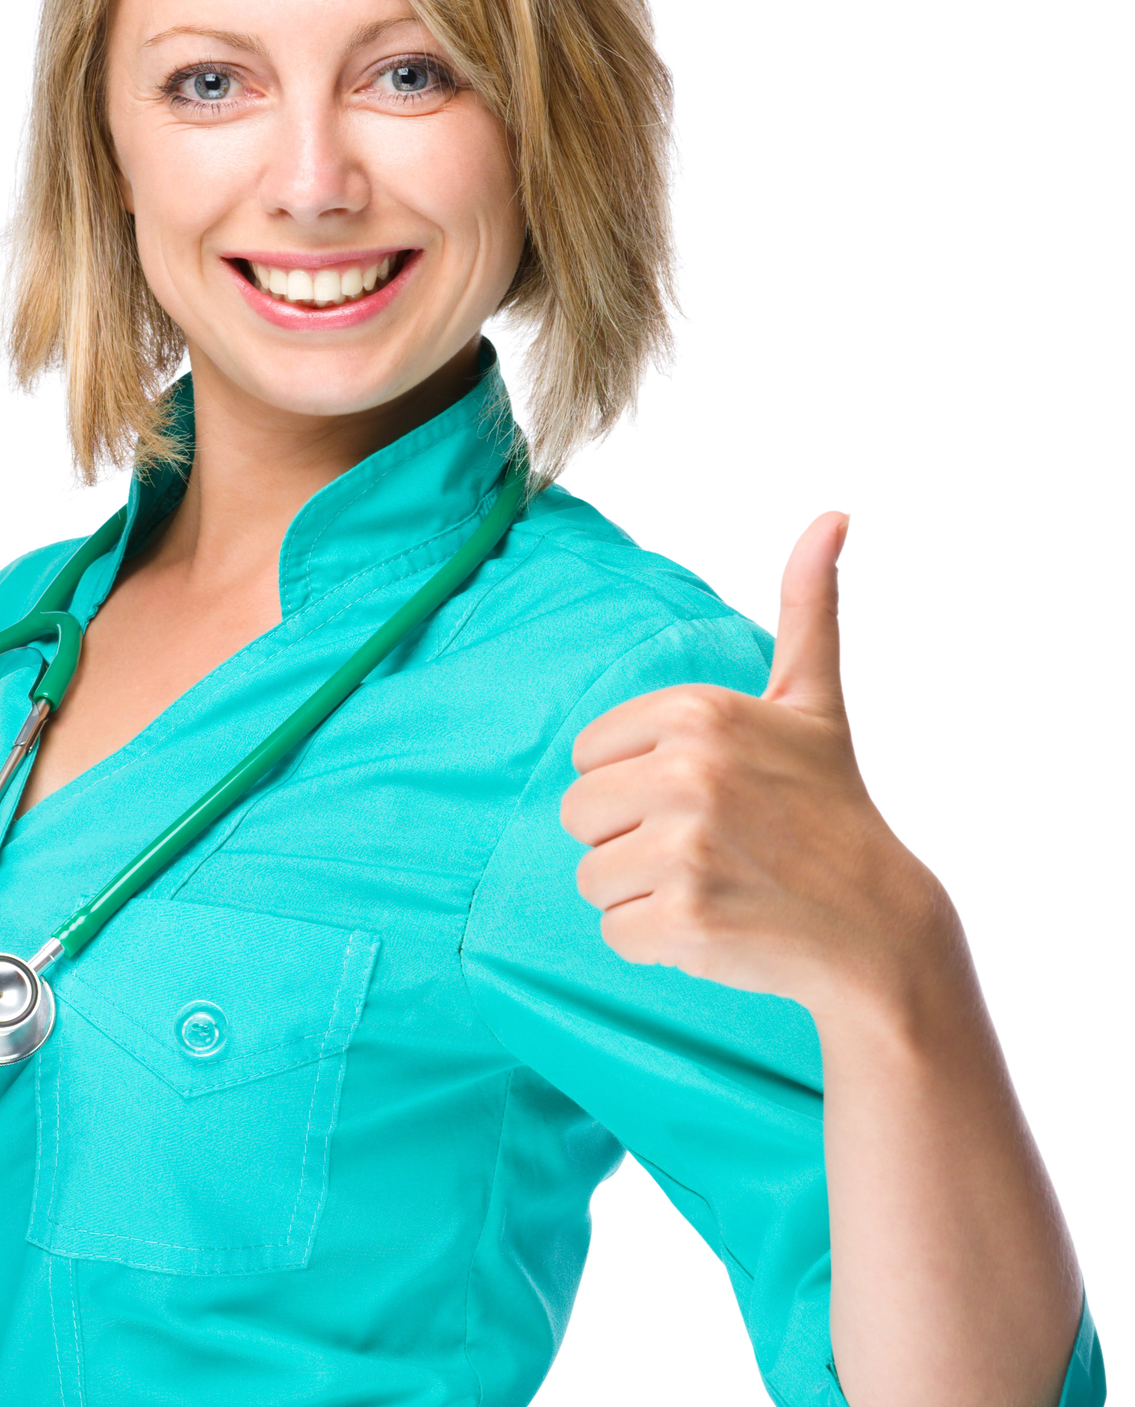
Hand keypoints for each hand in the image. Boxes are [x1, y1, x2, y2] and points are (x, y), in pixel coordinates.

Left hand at [560, 514, 951, 1017]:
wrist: (878, 926)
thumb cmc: (830, 808)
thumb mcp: (813, 702)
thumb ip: (807, 607)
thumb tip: (834, 514)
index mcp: (696, 713)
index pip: (587, 756)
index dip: (634, 785)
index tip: (704, 797)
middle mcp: (686, 772)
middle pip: (577, 815)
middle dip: (630, 839)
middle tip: (709, 847)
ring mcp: (685, 847)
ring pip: (589, 877)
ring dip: (640, 893)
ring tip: (714, 885)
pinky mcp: (683, 918)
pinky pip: (613, 933)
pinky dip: (655, 943)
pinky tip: (715, 927)